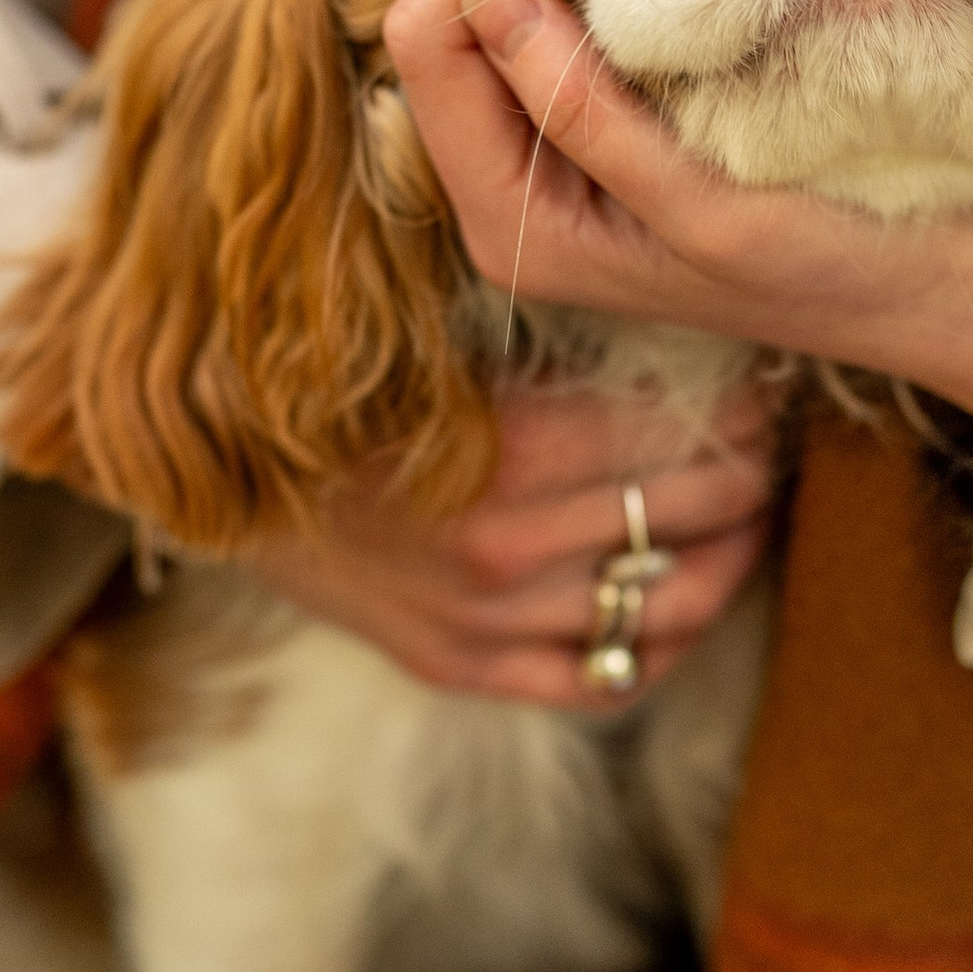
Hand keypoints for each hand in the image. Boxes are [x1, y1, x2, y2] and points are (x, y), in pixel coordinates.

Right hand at [245, 378, 779, 705]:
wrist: (202, 462)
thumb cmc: (328, 377)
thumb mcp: (431, 332)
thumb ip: (547, 327)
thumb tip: (668, 291)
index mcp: (508, 454)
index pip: (681, 433)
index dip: (740, 404)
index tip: (759, 376)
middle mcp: (506, 553)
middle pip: (691, 511)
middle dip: (749, 466)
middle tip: (769, 432)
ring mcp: (488, 625)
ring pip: (669, 604)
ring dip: (731, 554)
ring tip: (749, 513)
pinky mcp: (463, 668)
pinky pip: (603, 680)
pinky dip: (658, 642)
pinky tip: (681, 596)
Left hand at [382, 0, 972, 427]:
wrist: (936, 285)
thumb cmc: (829, 257)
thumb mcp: (699, 201)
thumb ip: (578, 112)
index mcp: (513, 227)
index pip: (425, 59)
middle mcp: (515, 201)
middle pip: (444, 41)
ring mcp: (560, 169)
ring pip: (496, 33)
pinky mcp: (611, 139)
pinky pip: (557, 43)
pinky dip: (588, 1)